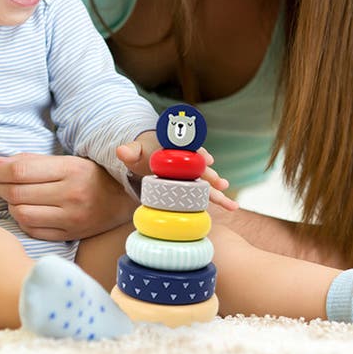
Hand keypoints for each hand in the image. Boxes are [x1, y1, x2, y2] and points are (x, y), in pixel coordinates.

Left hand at [0, 153, 137, 240]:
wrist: (123, 200)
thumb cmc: (89, 175)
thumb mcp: (65, 160)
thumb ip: (29, 160)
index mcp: (71, 169)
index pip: (22, 170)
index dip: (0, 170)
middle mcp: (72, 194)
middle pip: (18, 193)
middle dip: (0, 186)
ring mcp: (71, 218)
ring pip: (22, 214)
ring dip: (9, 204)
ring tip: (12, 197)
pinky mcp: (70, 234)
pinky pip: (33, 230)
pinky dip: (22, 220)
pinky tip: (24, 211)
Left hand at [116, 132, 236, 210]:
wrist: (149, 153)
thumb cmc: (144, 151)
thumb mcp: (136, 150)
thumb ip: (130, 151)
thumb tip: (121, 151)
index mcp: (177, 148)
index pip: (190, 150)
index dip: (199, 153)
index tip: (207, 158)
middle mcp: (188, 160)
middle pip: (202, 168)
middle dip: (211, 176)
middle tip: (222, 184)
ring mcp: (192, 172)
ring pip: (208, 180)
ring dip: (218, 190)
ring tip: (232, 202)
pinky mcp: (192, 183)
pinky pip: (206, 190)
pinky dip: (218, 196)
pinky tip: (231, 206)